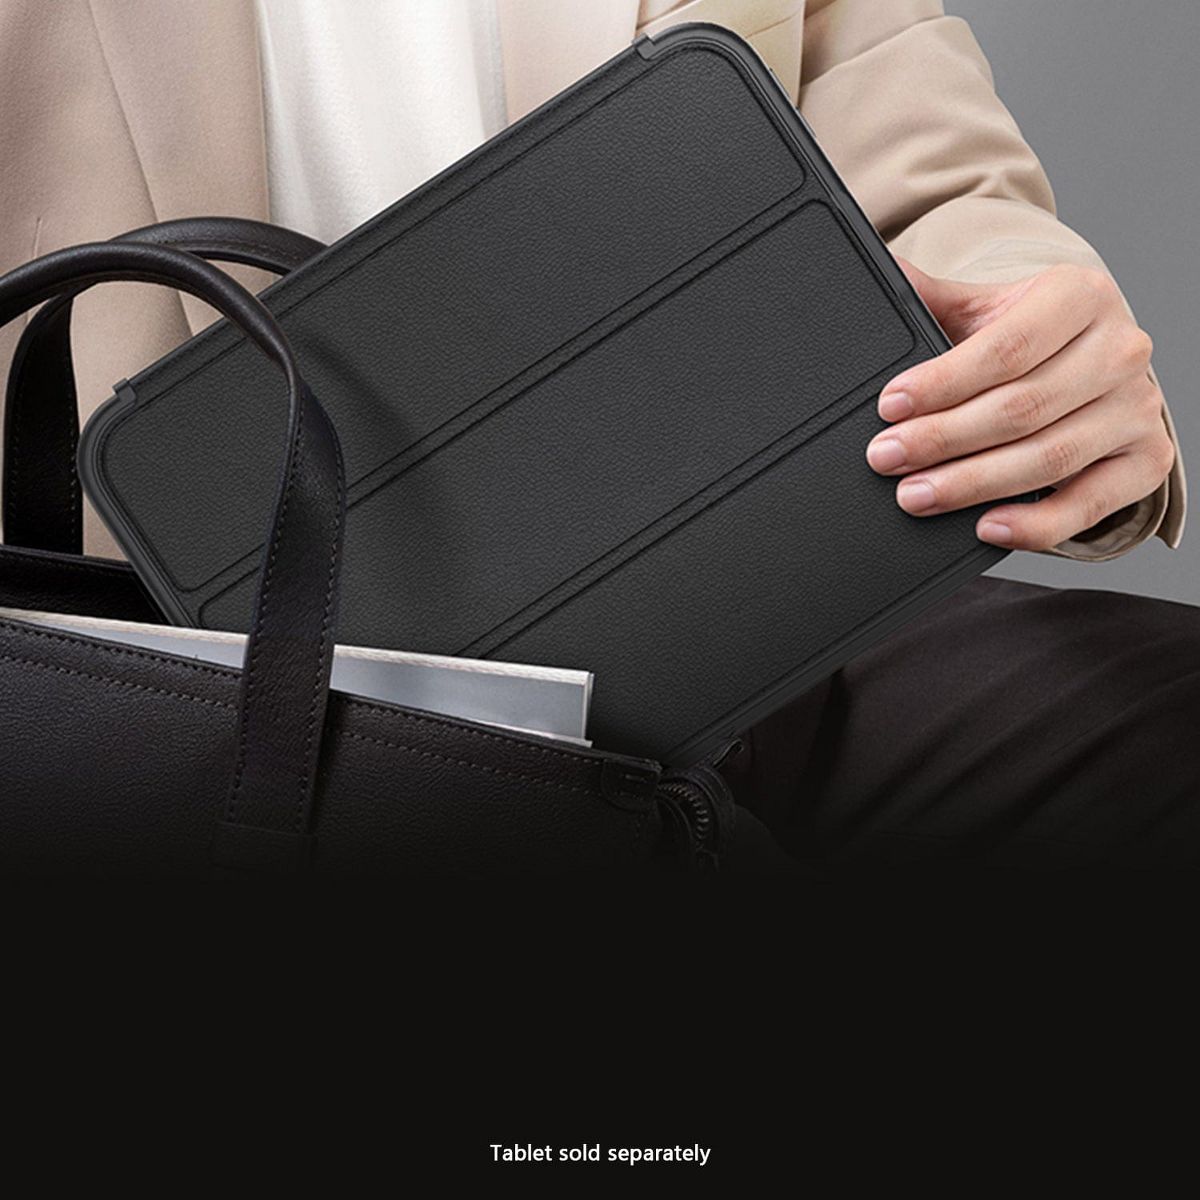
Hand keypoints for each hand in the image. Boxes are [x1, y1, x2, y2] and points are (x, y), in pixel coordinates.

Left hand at [867, 261, 1174, 549]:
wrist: (1088, 361)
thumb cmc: (1027, 338)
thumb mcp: (985, 309)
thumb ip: (931, 297)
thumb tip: (881, 277)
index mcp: (1080, 296)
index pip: (1005, 348)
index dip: (942, 383)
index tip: (889, 407)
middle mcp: (1120, 349)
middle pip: (1022, 407)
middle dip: (943, 439)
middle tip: (887, 458)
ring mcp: (1138, 409)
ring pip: (1048, 457)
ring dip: (973, 484)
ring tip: (915, 495)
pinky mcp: (1145, 461)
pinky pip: (1089, 504)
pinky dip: (1036, 524)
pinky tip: (985, 526)